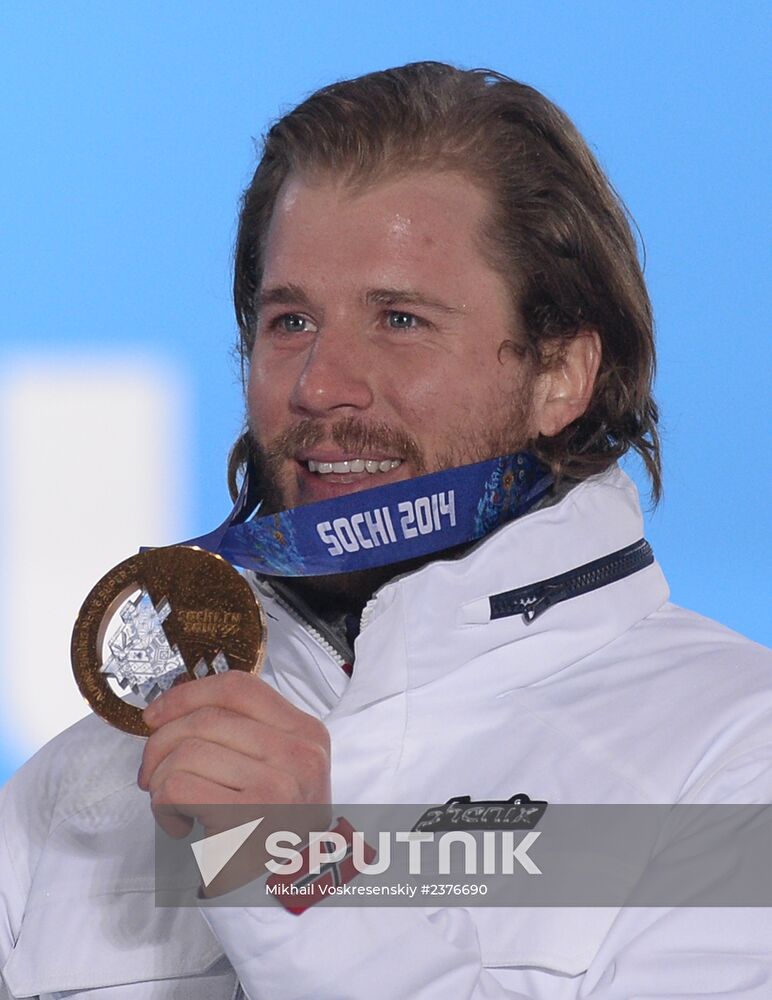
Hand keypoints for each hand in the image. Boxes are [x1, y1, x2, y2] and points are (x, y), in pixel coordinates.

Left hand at [137, 671, 330, 842]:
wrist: (286, 896)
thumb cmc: (272, 831)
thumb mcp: (280, 769)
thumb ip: (244, 733)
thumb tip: (175, 707)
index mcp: (307, 733)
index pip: (239, 688)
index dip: (188, 694)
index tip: (157, 714)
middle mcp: (299, 754)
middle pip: (205, 719)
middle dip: (161, 744)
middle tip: (153, 772)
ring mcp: (277, 785)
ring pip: (185, 753)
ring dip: (162, 781)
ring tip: (175, 806)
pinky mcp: (246, 818)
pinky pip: (177, 787)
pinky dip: (163, 807)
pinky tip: (180, 824)